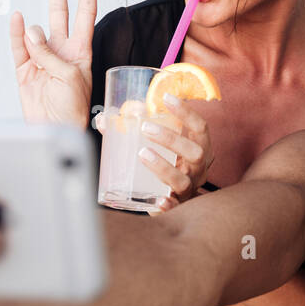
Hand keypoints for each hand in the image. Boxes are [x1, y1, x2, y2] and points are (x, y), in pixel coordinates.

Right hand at [10, 0, 96, 126]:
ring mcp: (42, 58)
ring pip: (36, 31)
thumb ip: (51, 54)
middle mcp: (62, 51)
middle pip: (60, 14)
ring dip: (34, 31)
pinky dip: (17, 33)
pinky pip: (18, 46)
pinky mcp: (24, 69)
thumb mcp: (71, 77)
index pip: (86, 16)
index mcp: (81, 52)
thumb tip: (32, 31)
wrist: (56, 130)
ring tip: (34, 34)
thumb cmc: (72, 108)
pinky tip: (17, 19)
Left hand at [95, 92, 213, 213]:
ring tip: (142, 154)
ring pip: (183, 181)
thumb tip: (104, 119)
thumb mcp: (156, 146)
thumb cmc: (162, 165)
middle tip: (145, 128)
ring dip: (164, 166)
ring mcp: (189, 189)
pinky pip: (177, 207)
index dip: (187, 112)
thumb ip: (132, 132)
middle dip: (172, 139)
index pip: (200, 128)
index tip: (166, 98)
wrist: (167, 199)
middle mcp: (198, 169)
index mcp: (198, 149)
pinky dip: (169, 204)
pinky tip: (159, 200)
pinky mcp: (177, 207)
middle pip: (196, 152)